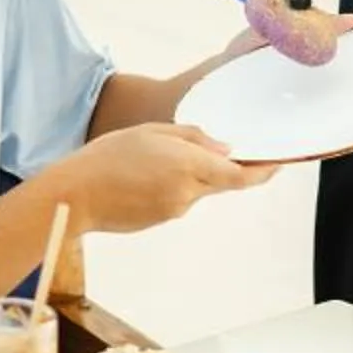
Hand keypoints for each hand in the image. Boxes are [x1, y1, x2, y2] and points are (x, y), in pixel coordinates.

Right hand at [54, 122, 269, 234]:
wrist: (75, 195)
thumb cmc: (107, 157)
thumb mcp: (151, 132)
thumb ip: (192, 138)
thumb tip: (224, 149)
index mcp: (189, 165)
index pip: (240, 175)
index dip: (264, 172)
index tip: (278, 164)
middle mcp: (188, 192)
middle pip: (220, 182)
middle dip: (220, 168)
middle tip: (201, 150)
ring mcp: (176, 210)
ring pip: (197, 190)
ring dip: (187, 175)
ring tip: (148, 160)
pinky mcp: (162, 220)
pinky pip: (178, 200)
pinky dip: (170, 187)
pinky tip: (141, 177)